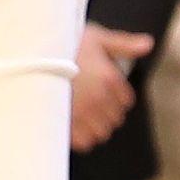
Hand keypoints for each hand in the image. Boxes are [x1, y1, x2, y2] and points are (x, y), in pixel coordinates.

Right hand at [68, 25, 153, 152]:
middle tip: (92, 102)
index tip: (104, 91)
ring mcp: (81, 114)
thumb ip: (124, 44)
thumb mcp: (96, 37)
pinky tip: (74, 124)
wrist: (31, 54)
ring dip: (95, 127)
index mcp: (109, 79)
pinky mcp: (65, 124)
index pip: (126, 101)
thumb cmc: (64, 44)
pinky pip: (84, 142)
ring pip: (101, 133)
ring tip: (83, 114)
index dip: (117, 97)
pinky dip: (82, 137)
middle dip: (107, 112)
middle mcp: (98, 99)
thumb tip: (148, 44)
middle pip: (115, 119)